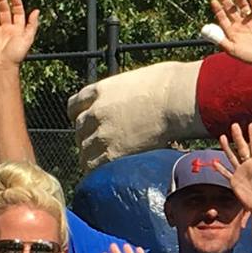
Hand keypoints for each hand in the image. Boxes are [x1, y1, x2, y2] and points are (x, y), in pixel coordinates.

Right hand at [0, 0, 38, 70]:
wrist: (2, 67)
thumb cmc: (16, 54)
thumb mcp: (28, 38)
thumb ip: (32, 25)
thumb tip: (37, 10)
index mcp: (18, 28)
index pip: (17, 12)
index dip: (16, 3)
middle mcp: (6, 28)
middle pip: (4, 11)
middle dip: (1, 0)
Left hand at [68, 60, 204, 167]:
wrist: (177, 98)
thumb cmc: (168, 83)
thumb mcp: (136, 80)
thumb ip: (124, 92)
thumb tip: (134, 100)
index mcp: (99, 90)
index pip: (74, 107)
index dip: (81, 117)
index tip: (91, 124)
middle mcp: (95, 112)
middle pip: (79, 131)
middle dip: (89, 138)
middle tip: (106, 146)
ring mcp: (101, 133)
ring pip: (84, 151)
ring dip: (93, 156)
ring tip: (109, 162)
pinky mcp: (112, 153)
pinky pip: (93, 167)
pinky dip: (98, 171)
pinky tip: (109, 172)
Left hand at [203, 0, 251, 70]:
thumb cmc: (248, 56)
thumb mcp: (232, 49)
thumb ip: (220, 40)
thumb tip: (207, 33)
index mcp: (231, 30)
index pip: (222, 16)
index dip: (217, 8)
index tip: (213, 0)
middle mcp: (239, 23)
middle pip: (231, 8)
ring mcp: (250, 20)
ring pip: (243, 6)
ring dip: (239, 0)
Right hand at [216, 122, 251, 211]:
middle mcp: (249, 165)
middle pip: (242, 147)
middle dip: (238, 136)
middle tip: (234, 125)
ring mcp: (241, 172)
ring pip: (232, 157)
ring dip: (227, 147)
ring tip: (222, 137)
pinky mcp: (235, 181)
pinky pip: (226, 173)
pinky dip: (220, 168)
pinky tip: (214, 162)